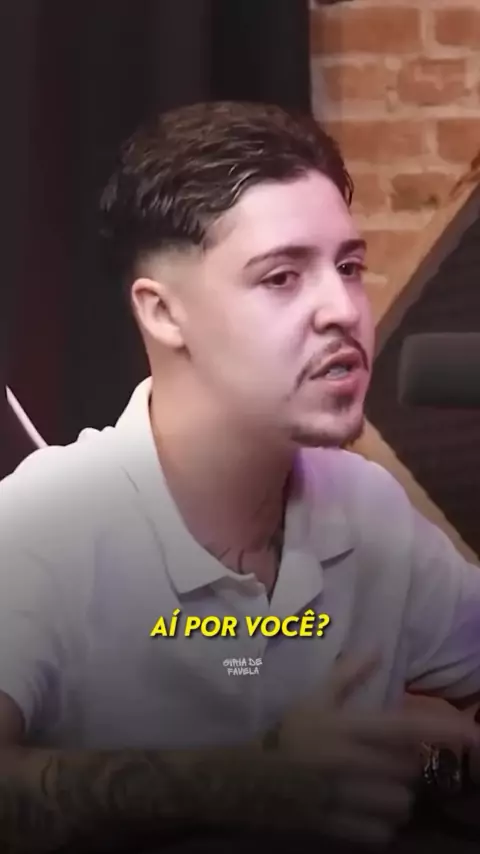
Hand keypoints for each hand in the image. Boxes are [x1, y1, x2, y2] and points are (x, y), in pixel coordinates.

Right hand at [273, 656, 479, 846]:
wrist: (249, 779)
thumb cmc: (287, 734)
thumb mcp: (314, 698)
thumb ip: (347, 674)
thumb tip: (378, 648)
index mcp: (347, 728)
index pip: (406, 729)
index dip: (443, 731)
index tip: (471, 733)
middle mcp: (351, 763)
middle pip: (409, 770)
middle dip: (408, 764)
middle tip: (392, 758)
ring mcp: (345, 799)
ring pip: (401, 804)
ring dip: (399, 796)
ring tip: (382, 786)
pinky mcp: (338, 827)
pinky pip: (381, 832)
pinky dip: (382, 823)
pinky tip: (369, 808)